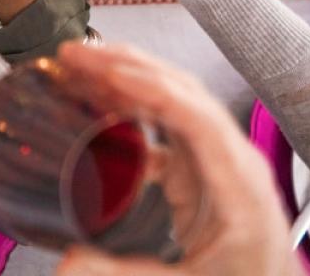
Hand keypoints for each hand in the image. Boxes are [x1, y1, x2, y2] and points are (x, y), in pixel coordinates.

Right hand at [54, 42, 297, 275]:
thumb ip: (125, 274)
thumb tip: (69, 263)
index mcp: (239, 184)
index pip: (197, 118)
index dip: (151, 90)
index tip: (107, 75)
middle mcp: (231, 159)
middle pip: (181, 93)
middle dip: (126, 66)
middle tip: (76, 56)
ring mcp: (217, 158)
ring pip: (172, 98)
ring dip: (125, 75)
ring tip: (79, 64)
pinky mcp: (200, 167)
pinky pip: (164, 120)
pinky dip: (128, 102)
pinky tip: (98, 101)